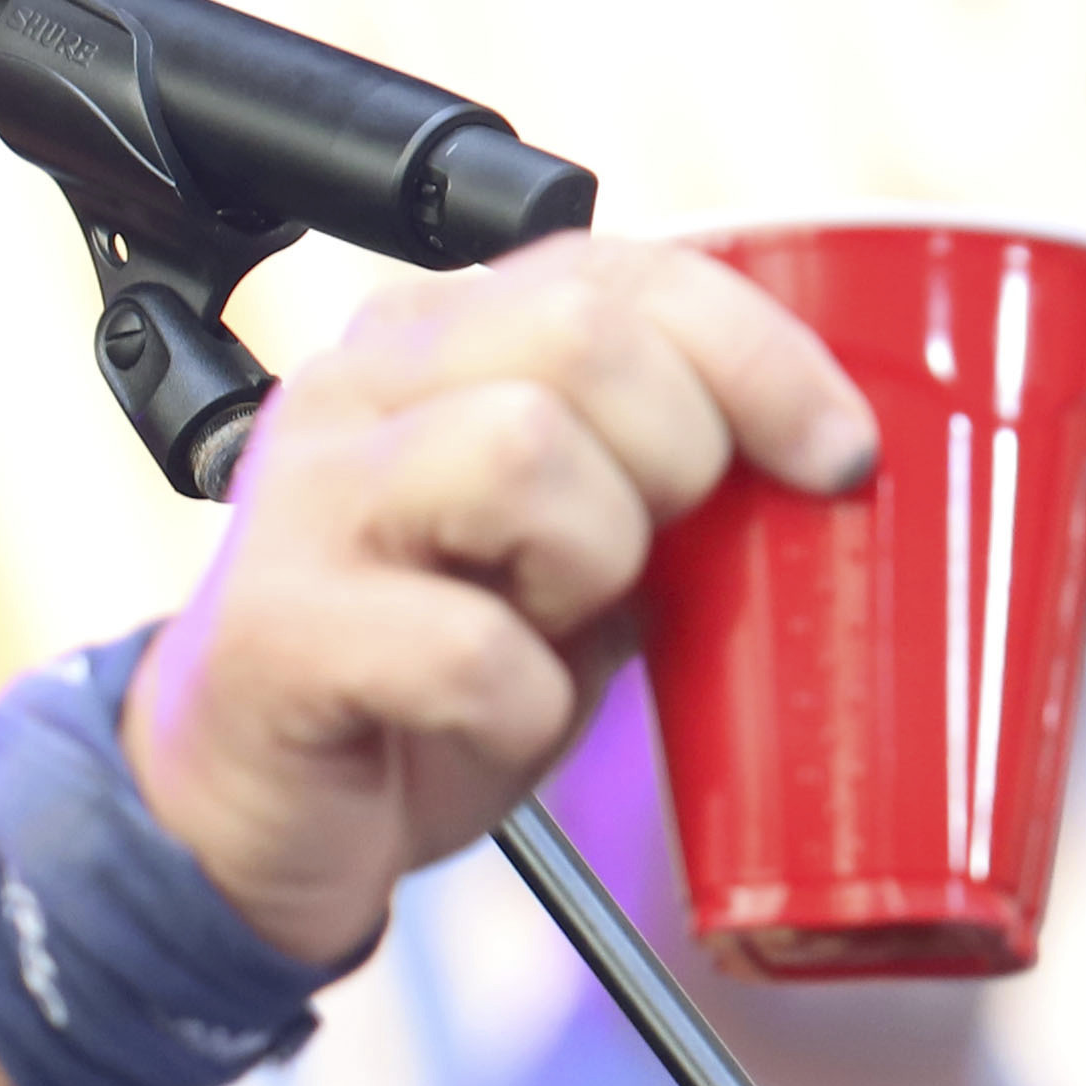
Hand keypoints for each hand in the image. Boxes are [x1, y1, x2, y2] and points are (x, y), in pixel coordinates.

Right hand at [123, 236, 875, 965]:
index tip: (836, 454)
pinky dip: (519, 705)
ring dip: (591, 566)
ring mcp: (305, 499)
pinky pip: (464, 646)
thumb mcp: (564, 554)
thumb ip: (652, 482)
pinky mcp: (275, 628)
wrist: (249, 814)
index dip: (759, 352)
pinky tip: (487, 718)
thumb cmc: (425, 678)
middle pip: (582, 336)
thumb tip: (820, 463)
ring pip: (522, 451)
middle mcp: (356, 386)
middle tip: (653, 559)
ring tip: (548, 626)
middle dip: (679, 455)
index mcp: (431, 339)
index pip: (620, 271)